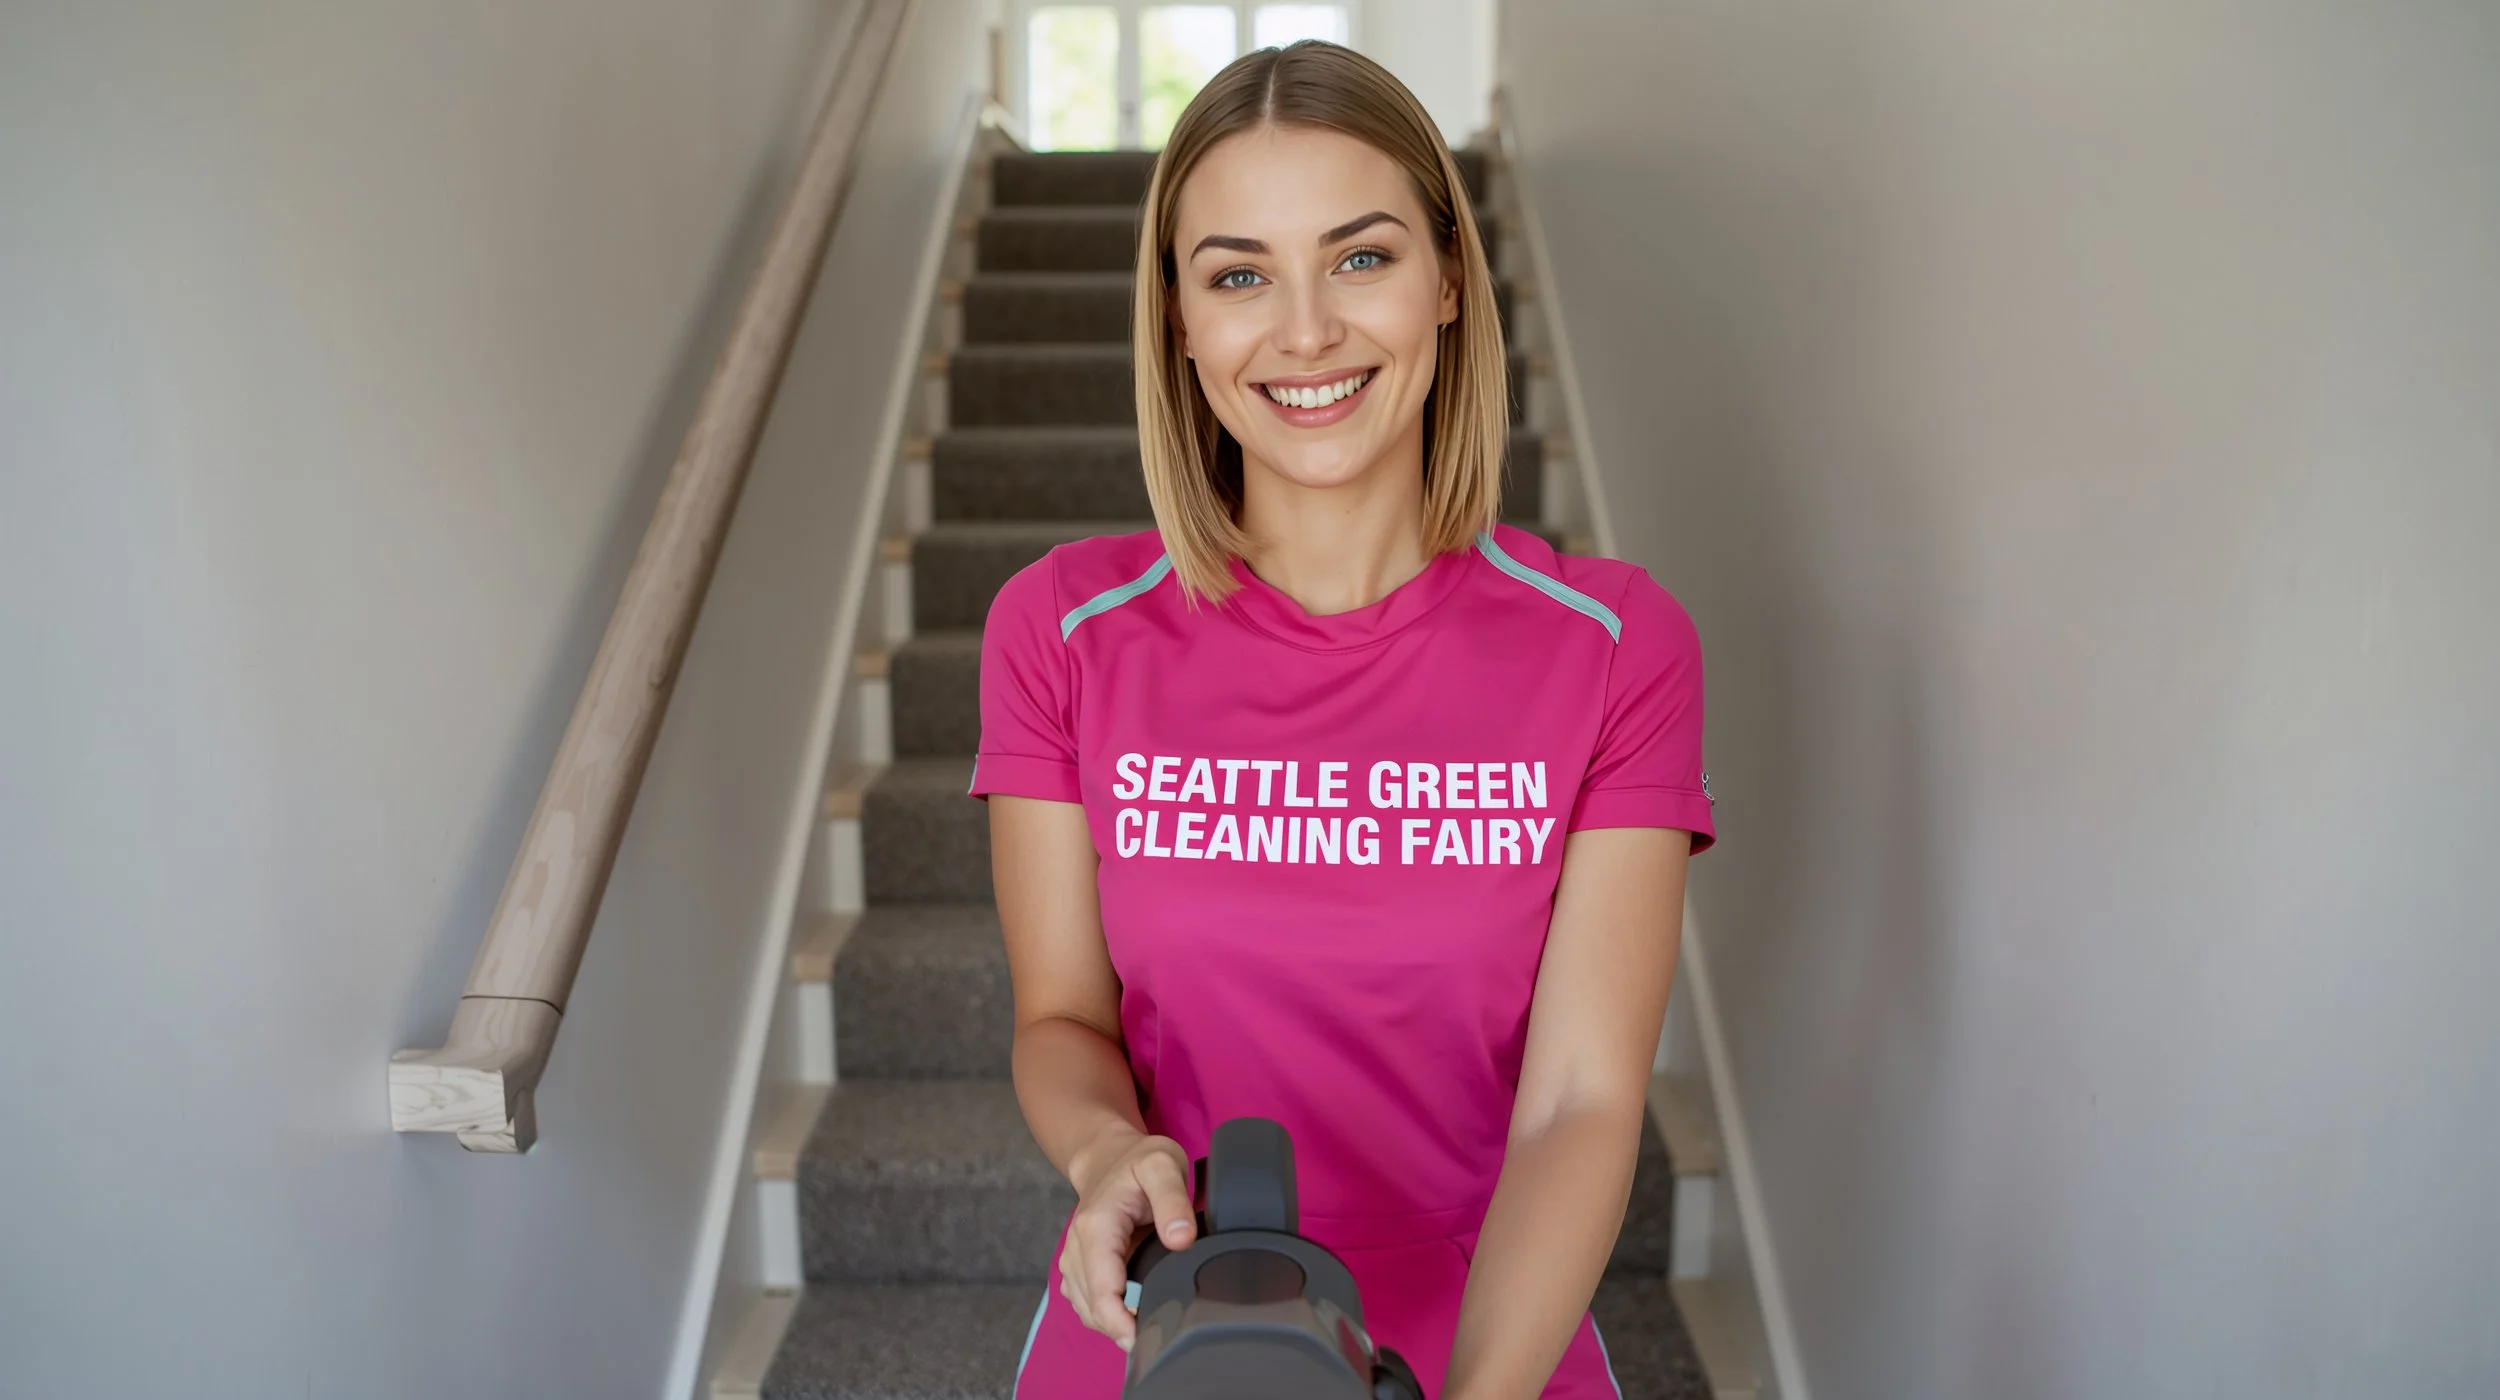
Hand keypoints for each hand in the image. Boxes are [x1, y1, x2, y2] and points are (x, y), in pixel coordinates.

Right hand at [1062, 1126, 1197, 1351]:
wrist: (1109, 1156)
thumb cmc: (1138, 1160)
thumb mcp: (1162, 1165)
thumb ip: (1173, 1200)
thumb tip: (1180, 1239)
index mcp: (1096, 1227)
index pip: (1101, 1291)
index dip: (1121, 1323)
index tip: (1148, 1337)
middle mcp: (1076, 1246)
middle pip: (1091, 1307)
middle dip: (1120, 1329)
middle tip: (1159, 1336)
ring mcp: (1073, 1257)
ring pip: (1085, 1308)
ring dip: (1111, 1324)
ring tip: (1148, 1327)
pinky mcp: (1077, 1265)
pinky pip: (1083, 1300)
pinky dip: (1103, 1313)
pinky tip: (1130, 1312)